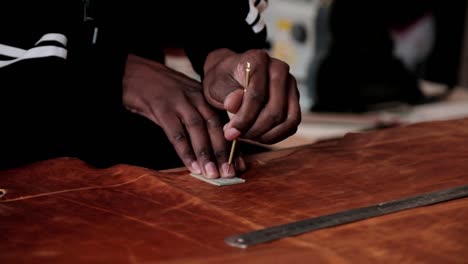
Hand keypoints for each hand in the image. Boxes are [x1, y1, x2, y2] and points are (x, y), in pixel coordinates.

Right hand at [123, 54, 244, 177]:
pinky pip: (176, 132)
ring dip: (206, 153)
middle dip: (224, 152)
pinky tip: (191, 166)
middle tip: (230, 173)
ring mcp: (178, 101)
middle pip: (215, 125)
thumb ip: (197, 116)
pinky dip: (185, 151)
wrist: (132, 72)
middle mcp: (195, 97)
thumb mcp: (184, 98)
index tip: (241, 165)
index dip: (233, 144)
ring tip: (212, 174)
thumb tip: (212, 147)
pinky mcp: (161, 107)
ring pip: (198, 129)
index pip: (224, 122)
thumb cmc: (160, 91)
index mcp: (203, 97)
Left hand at [203, 48, 300, 143]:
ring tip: (247, 136)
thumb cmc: (223, 80)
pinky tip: (258, 136)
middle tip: (236, 136)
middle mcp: (279, 69)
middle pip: (275, 110)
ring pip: (288, 119)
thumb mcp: (216, 85)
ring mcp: (290, 84)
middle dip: (254, 129)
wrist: (231, 76)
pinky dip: (276, 135)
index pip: (257, 95)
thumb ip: (226, 94)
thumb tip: (233, 104)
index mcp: (258, 60)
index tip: (230, 132)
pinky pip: (292, 124)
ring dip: (267, 135)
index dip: (244, 118)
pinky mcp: (294, 99)